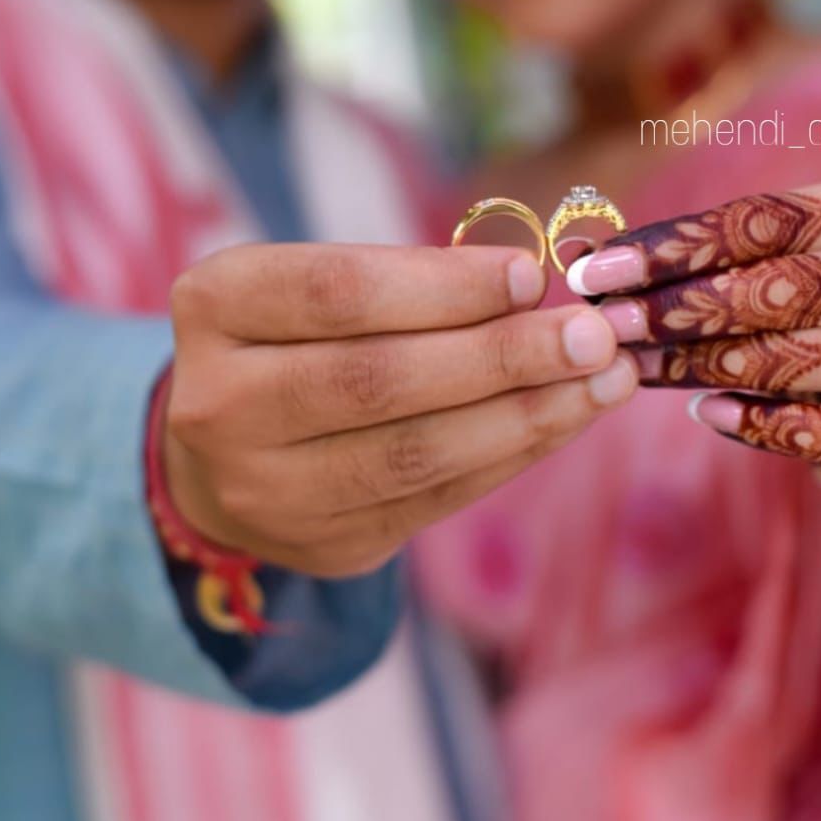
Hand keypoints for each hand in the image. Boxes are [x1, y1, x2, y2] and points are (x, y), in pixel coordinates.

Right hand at [164, 242, 636, 575]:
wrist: (223, 454)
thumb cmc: (295, 340)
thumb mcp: (318, 284)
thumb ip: (410, 281)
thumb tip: (539, 291)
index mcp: (216, 306)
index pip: (338, 293)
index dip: (443, 286)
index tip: (532, 275)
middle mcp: (220, 404)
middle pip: (378, 380)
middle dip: (503, 356)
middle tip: (594, 336)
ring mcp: (265, 490)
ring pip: (415, 454)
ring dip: (528, 415)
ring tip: (604, 380)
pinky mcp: (323, 545)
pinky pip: (436, 499)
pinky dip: (513, 455)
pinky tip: (567, 419)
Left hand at [568, 174, 820, 515]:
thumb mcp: (795, 265)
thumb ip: (709, 255)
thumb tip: (585, 254)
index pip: (777, 219)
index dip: (681, 244)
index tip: (601, 271)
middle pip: (794, 286)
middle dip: (685, 307)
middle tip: (608, 328)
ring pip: (811, 357)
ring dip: (709, 366)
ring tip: (641, 369)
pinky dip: (764, 423)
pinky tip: (707, 412)